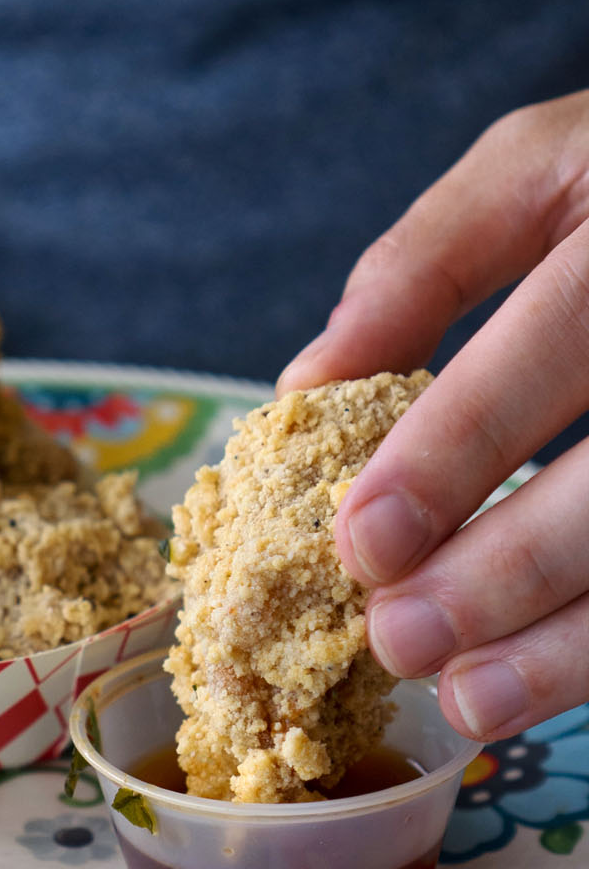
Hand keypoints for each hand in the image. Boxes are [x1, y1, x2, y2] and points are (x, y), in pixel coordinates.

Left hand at [278, 90, 588, 743]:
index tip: (363, 539)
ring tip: (467, 701)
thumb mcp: (541, 167)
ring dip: (573, 646)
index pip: (559, 341)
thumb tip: (306, 387)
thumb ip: (424, 263)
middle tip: (399, 639)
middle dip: (511, 570)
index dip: (462, 445)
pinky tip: (543, 682)